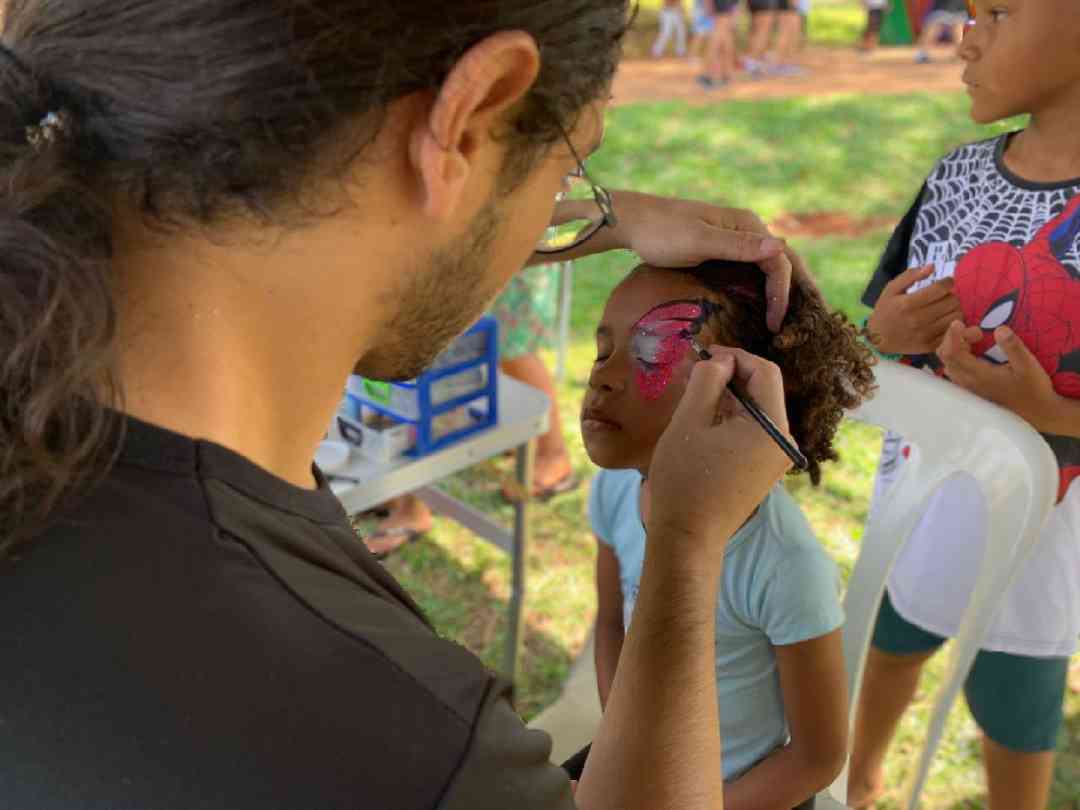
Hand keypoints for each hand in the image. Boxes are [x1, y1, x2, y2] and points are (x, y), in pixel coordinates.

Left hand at [607, 191, 808, 331]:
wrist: (632, 222)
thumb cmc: (661, 232)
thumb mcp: (699, 240)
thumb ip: (738, 246)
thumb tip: (780, 247)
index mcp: (747, 224)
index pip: (778, 261)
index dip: (782, 293)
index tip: (775, 324)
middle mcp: (747, 229)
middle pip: (780, 261)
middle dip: (792, 291)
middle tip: (794, 324)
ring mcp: (735, 238)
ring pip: (767, 266)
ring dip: (778, 290)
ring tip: (782, 320)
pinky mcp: (721, 248)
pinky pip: (750, 268)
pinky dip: (760, 287)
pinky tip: (761, 306)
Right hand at [647, 346, 792, 562]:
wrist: (688, 535)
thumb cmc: (685, 479)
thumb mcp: (689, 421)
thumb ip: (707, 380)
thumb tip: (720, 360)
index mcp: (774, 427)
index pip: (765, 371)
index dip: (734, 356)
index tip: (704, 356)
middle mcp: (785, 441)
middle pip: (763, 390)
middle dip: (729, 377)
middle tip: (694, 376)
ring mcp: (778, 457)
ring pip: (756, 410)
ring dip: (727, 399)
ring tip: (693, 402)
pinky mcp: (766, 469)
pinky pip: (754, 431)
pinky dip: (731, 420)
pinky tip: (704, 426)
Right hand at [866, 265, 961, 354]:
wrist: (878, 339)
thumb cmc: (885, 310)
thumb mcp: (891, 289)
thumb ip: (910, 276)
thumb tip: (932, 267)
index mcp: (908, 303)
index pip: (941, 288)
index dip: (948, 282)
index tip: (946, 282)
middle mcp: (918, 319)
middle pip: (951, 301)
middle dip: (951, 295)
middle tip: (944, 296)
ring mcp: (925, 334)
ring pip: (956, 316)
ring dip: (954, 308)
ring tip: (945, 307)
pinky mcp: (930, 345)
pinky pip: (952, 331)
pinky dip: (952, 323)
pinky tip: (944, 319)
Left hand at [937, 321, 1060, 430]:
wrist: (1036, 411)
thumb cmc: (1033, 389)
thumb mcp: (1028, 365)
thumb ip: (1013, 347)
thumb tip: (999, 329)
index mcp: (978, 375)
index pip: (952, 353)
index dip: (952, 335)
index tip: (959, 322)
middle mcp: (967, 382)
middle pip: (945, 356)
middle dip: (955, 337)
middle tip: (979, 332)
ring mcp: (967, 386)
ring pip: (949, 362)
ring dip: (957, 345)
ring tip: (978, 338)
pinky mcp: (971, 388)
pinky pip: (955, 367)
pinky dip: (959, 354)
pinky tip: (976, 349)